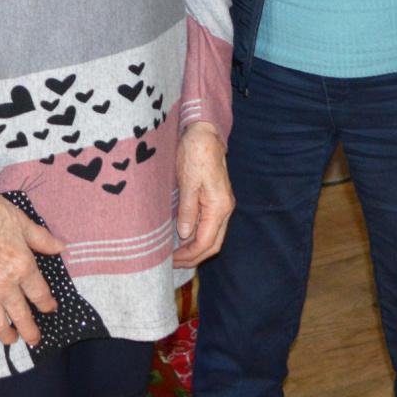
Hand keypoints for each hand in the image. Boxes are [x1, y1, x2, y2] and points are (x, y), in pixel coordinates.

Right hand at [0, 192, 64, 347]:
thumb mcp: (24, 223)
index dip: (47, 304)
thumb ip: (43, 239)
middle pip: (21, 315)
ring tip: (11, 340)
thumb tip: (62, 248)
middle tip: (35, 340)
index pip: (40, 294)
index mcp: (23, 268)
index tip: (51, 309)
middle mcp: (5, 285)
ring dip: (5, 334)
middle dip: (30, 331)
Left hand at [174, 123, 233, 266]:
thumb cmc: (195, 152)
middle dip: (194, 258)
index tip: (170, 260)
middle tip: (171, 263)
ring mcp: (222, 204)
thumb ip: (187, 209)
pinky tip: (184, 238)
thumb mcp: (187, 180)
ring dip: (196, 249)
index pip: (206, 242)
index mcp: (219, 206)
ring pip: (213, 237)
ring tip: (176, 255)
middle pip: (213, 244)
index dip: (189, 255)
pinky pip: (209, 226)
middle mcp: (225, 208)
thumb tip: (184, 234)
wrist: (205, 132)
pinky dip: (198, 237)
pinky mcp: (216, 199)